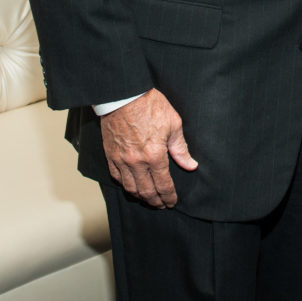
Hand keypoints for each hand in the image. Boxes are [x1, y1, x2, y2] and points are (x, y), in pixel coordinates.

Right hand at [100, 88, 197, 207]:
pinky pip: (117, 177)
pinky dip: (125, 186)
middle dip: (156, 201)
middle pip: (146, 191)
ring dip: (140, 197)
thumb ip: (181, 148)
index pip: (163, 184)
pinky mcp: (110, 155)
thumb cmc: (150, 105)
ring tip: (148, 199)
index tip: (172, 202)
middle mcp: (137, 162)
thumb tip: (190, 165)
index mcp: (155, 155)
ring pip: (130, 188)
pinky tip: (131, 187)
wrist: (124, 95)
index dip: (169, 196)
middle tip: (162, 205)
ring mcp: (121, 160)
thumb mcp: (173, 123)